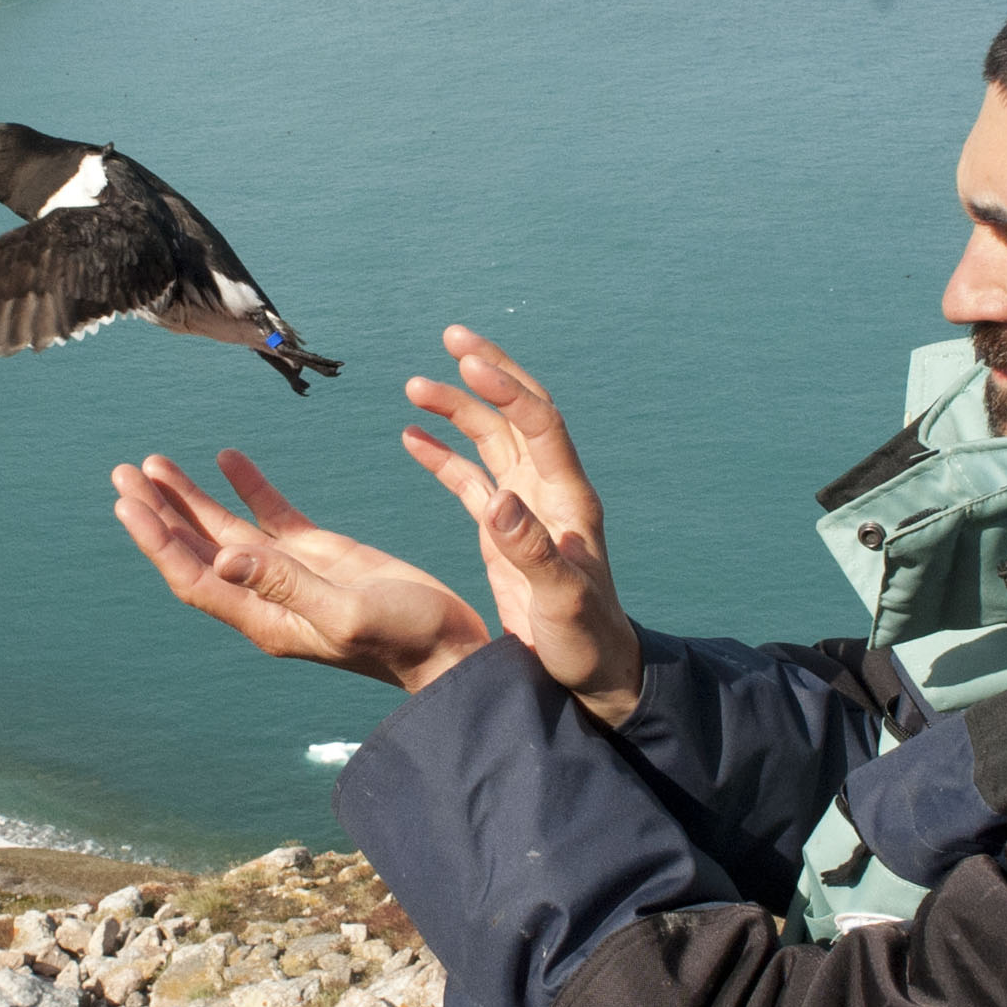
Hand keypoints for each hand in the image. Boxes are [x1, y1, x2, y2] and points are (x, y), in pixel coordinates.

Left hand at [111, 450, 490, 693]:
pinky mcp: (319, 555)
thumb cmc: (406, 640)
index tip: (127, 501)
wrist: (451, 649)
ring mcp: (291, 574)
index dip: (158, 539)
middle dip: (159, 512)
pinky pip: (271, 516)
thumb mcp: (348, 611)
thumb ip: (288, 584)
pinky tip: (228, 459)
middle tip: (123, 472)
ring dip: (190, 498)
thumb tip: (226, 556)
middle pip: (197, 549)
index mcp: (265, 618)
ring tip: (155, 463)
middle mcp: (266, 597)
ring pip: (226, 529)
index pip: (194, 574)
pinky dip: (248, 487)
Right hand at [402, 326, 642, 727]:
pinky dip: (443, 455)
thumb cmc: (586, 640)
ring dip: (456, 410)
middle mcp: (549, 492)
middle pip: (518, 414)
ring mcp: (526, 507)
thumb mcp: (562, 600)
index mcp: (569, 500)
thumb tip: (500, 500)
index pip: (540, 425)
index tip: (468, 361)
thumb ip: (532, 551)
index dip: (508, 389)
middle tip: (452, 336)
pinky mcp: (505, 529)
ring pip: (490, 440)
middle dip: (488, 372)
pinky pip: (471, 479)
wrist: (594, 671)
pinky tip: (412, 437)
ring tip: (414, 386)